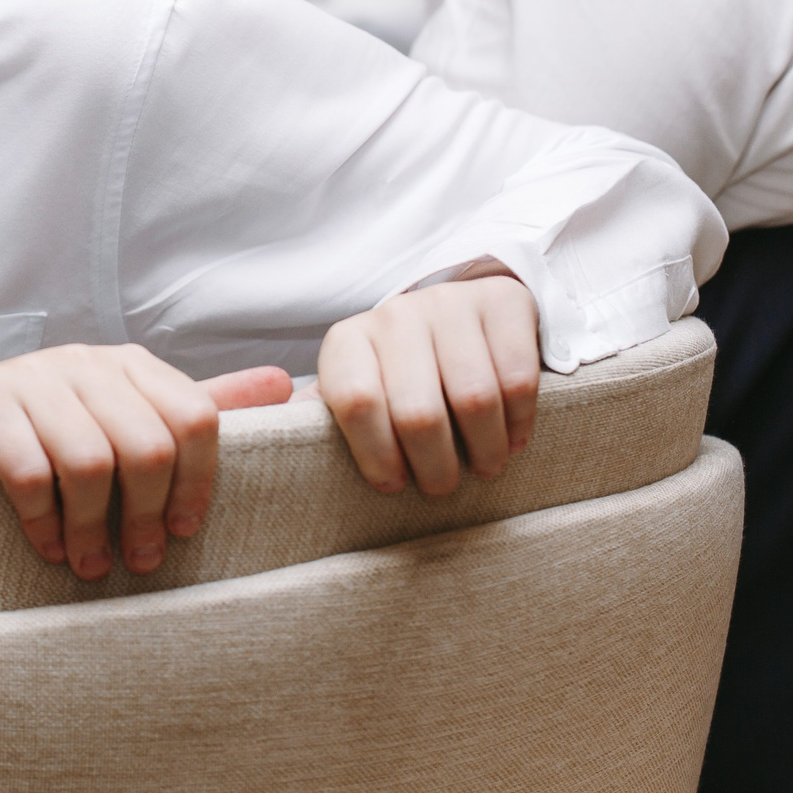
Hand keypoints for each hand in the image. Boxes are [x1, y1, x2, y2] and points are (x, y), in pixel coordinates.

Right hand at [0, 344, 290, 580]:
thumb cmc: (46, 431)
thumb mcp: (123, 414)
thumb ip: (195, 406)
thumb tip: (287, 385)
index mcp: (129, 365)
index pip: (195, 415)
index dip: (199, 483)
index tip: (185, 532)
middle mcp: (83, 361)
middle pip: (147, 444)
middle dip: (147, 516)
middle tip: (139, 562)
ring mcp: (28, 377)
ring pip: (88, 460)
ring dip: (93, 529)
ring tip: (90, 567)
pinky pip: (26, 469)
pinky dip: (43, 522)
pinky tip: (47, 547)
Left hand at [316, 272, 539, 497]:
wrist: (460, 310)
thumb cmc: (399, 370)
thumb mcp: (356, 386)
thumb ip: (321, 418)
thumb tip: (274, 447)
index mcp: (348, 342)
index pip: (354, 402)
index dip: (376, 454)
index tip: (393, 485)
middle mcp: (395, 316)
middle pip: (417, 412)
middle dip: (434, 467)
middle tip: (442, 487)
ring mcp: (450, 306)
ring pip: (474, 400)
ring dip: (484, 451)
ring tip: (483, 468)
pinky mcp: (502, 305)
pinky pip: (517, 380)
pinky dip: (518, 423)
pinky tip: (512, 439)